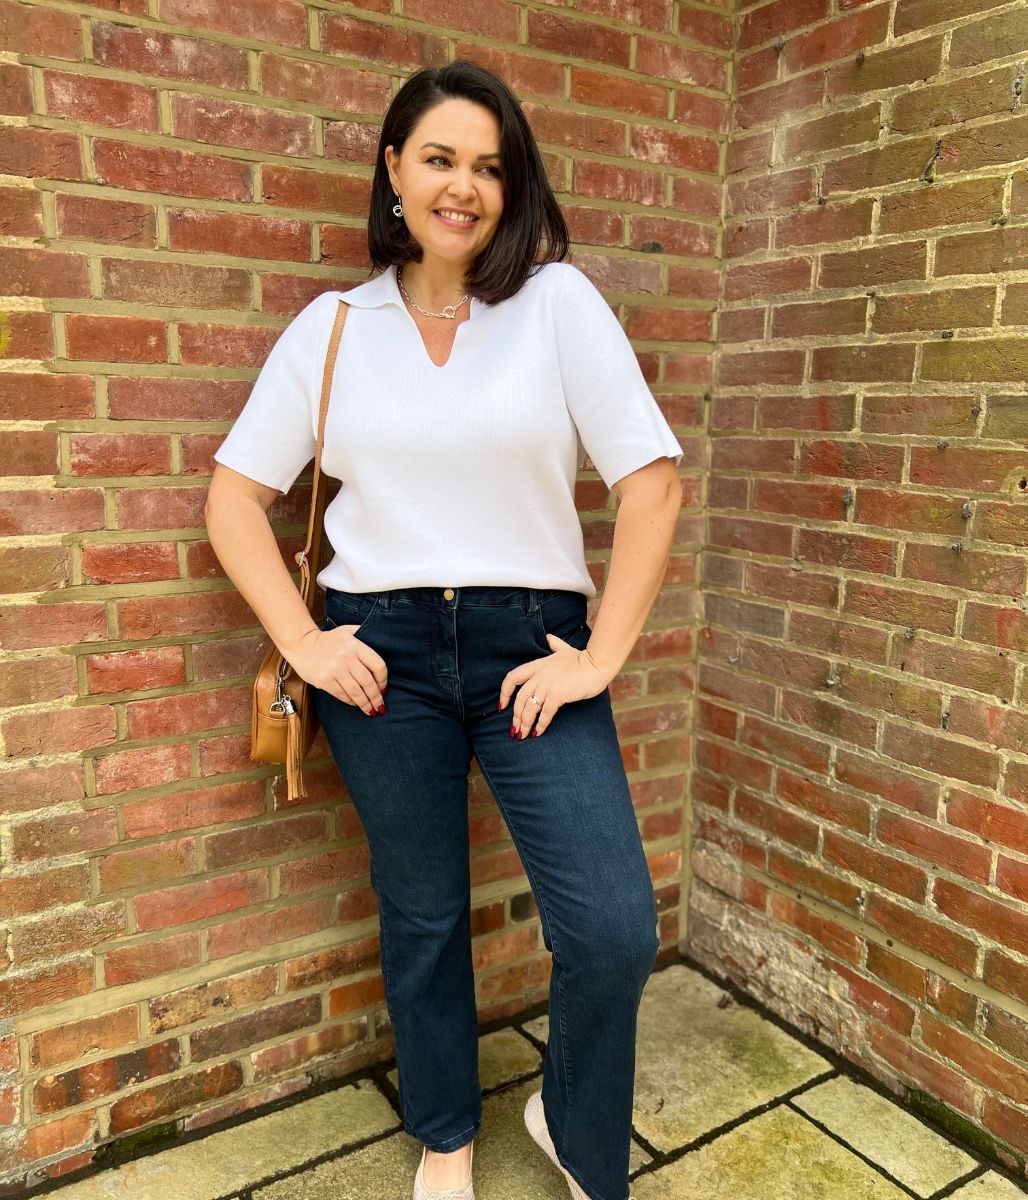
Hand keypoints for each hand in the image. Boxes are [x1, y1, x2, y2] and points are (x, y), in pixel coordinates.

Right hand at [285, 626, 388, 716]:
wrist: (302, 644)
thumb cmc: (328, 639)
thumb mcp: (348, 630)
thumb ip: (364, 635)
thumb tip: (383, 644)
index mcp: (355, 645)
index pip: (378, 666)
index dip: (383, 680)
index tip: (384, 688)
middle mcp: (346, 658)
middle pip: (368, 682)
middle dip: (376, 697)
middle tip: (380, 706)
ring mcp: (335, 670)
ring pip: (356, 692)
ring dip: (365, 704)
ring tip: (371, 711)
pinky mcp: (324, 680)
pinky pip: (342, 695)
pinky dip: (351, 702)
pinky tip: (355, 704)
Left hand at [498, 634, 612, 738]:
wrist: (597, 663)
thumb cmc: (583, 658)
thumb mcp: (564, 649)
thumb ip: (554, 644)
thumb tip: (548, 638)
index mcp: (538, 665)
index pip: (512, 678)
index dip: (504, 693)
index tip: (501, 706)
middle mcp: (539, 675)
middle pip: (520, 698)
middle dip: (515, 716)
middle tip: (515, 729)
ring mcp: (548, 684)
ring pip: (530, 708)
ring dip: (525, 723)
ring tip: (523, 735)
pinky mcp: (558, 694)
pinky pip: (545, 713)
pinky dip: (540, 725)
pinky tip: (538, 733)